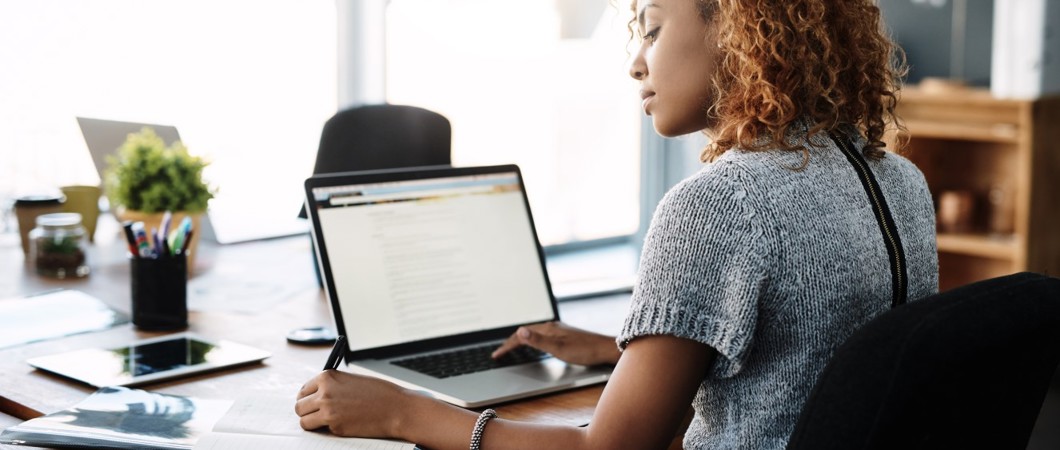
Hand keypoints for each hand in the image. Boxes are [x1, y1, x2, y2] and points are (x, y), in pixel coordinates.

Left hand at [295, 370, 410, 436]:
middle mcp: (324, 393)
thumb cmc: (379, 393)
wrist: (396, 408)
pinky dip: (327, 429)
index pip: (303, 390)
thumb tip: (317, 395)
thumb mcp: (351, 380)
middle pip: (299, 406)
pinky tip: (341, 423)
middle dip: (307, 410)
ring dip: (312, 422)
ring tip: (324, 421)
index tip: (312, 401)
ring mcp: (328, 411)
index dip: (308, 397)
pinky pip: (321, 430)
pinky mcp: (335, 427)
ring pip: (304, 421)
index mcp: (327, 377)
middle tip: (316, 413)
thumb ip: (332, 385)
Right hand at [491, 321, 619, 365]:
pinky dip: (531, 342)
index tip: (496, 355)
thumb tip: (519, 331)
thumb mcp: (559, 348)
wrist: (605, 349)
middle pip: (525, 333)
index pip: (520, 336)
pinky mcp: (564, 335)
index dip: (507, 346)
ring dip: (520, 341)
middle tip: (499, 352)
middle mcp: (551, 327)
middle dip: (510, 342)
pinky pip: (540, 336)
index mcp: (547, 329)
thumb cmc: (584, 351)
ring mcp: (558, 330)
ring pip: (533, 334)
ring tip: (511, 348)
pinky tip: (535, 346)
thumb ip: (538, 341)